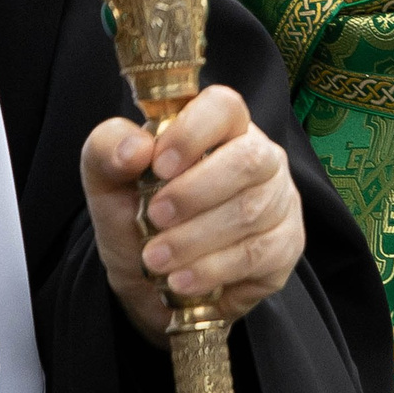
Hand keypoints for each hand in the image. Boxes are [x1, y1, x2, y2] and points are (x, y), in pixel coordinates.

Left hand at [81, 84, 304, 343]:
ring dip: (195, 239)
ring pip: (251, 211)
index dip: (194, 132)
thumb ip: (107, 151)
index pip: (224, 106)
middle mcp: (258, 156)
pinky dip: (213, 269)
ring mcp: (278, 200)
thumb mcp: (107, 183)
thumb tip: (135, 148)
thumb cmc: (137, 218)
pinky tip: (182, 280)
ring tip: (155, 260)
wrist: (152, 286)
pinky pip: (259, 253)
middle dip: (195, 193)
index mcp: (218, 128)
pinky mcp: (286, 245)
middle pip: (248, 159)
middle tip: (154, 218)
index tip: (158, 166)